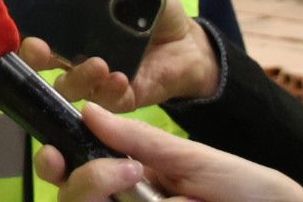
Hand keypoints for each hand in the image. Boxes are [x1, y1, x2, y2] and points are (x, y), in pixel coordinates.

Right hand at [18, 0, 218, 111]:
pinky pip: (106, 102)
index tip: (24, 26)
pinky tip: (120, 79)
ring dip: (77, 78)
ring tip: (99, 65)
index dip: (22, 29)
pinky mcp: (119, 97)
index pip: (36, 27)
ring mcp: (95, 78)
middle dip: (33, 58)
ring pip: (69, 87)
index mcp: (70, 24)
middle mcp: (74, 53)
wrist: (188, 44)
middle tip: (40, 50)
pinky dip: (109, 92)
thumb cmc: (153, 12)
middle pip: (40, 62)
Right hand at [34, 102, 302, 201]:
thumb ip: (139, 139)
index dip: (56, 163)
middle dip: (84, 184)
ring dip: (105, 193)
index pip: (76, 171)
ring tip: (143, 184)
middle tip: (120, 174)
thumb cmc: (248, 189)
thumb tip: (87, 111)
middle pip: (72, 199)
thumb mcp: (193, 158)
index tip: (54, 153)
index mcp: (130, 179)